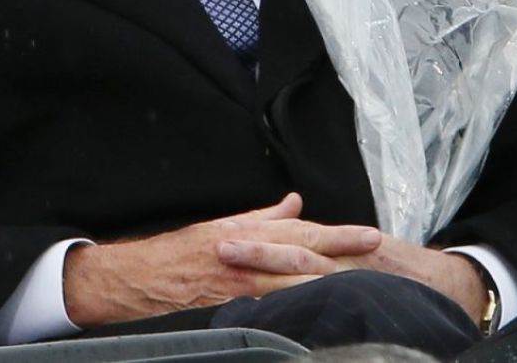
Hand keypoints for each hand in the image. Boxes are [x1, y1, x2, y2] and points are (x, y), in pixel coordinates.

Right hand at [63, 193, 381, 326]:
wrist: (141, 277)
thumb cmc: (181, 251)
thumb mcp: (224, 227)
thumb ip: (263, 218)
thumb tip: (295, 204)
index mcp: (248, 234)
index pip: (300, 232)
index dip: (336, 234)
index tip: (368, 233)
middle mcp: (248, 255)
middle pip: (302, 252)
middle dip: (340, 250)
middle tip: (376, 246)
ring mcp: (241, 284)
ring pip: (290, 281)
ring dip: (325, 278)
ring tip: (361, 280)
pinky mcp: (230, 308)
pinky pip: (269, 310)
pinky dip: (294, 308)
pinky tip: (316, 312)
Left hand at [215, 225, 488, 324]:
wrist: (449, 284)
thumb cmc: (398, 269)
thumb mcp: (357, 249)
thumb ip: (325, 243)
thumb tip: (290, 227)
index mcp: (334, 243)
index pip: (288, 233)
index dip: (256, 233)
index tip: (221, 231)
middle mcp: (341, 254)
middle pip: (291, 247)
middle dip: (256, 248)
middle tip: (220, 248)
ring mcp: (352, 275)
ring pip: (308, 272)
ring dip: (273, 271)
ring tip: (241, 275)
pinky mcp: (365, 297)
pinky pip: (334, 298)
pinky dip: (311, 301)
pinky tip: (287, 310)